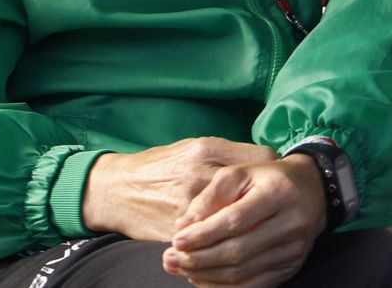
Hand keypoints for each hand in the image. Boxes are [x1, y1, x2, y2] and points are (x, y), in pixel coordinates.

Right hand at [81, 137, 276, 240]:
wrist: (114, 191)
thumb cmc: (158, 166)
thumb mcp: (193, 147)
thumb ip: (229, 152)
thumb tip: (267, 162)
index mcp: (206, 150)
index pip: (261, 159)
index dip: (273, 170)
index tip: (276, 177)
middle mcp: (199, 177)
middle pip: (253, 191)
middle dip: (266, 200)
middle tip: (272, 206)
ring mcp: (190, 207)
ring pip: (237, 221)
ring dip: (250, 226)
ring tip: (257, 226)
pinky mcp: (180, 234)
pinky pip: (215, 242)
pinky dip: (227, 244)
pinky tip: (233, 242)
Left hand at [161, 155, 327, 286]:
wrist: (312, 189)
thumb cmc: (267, 178)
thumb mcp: (238, 174)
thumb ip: (209, 197)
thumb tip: (183, 227)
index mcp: (278, 193)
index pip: (235, 221)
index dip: (203, 234)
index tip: (176, 240)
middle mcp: (291, 223)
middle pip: (238, 251)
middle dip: (199, 259)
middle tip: (170, 258)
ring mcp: (294, 249)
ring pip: (242, 273)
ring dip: (206, 275)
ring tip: (181, 268)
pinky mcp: (291, 267)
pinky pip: (253, 286)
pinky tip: (202, 279)